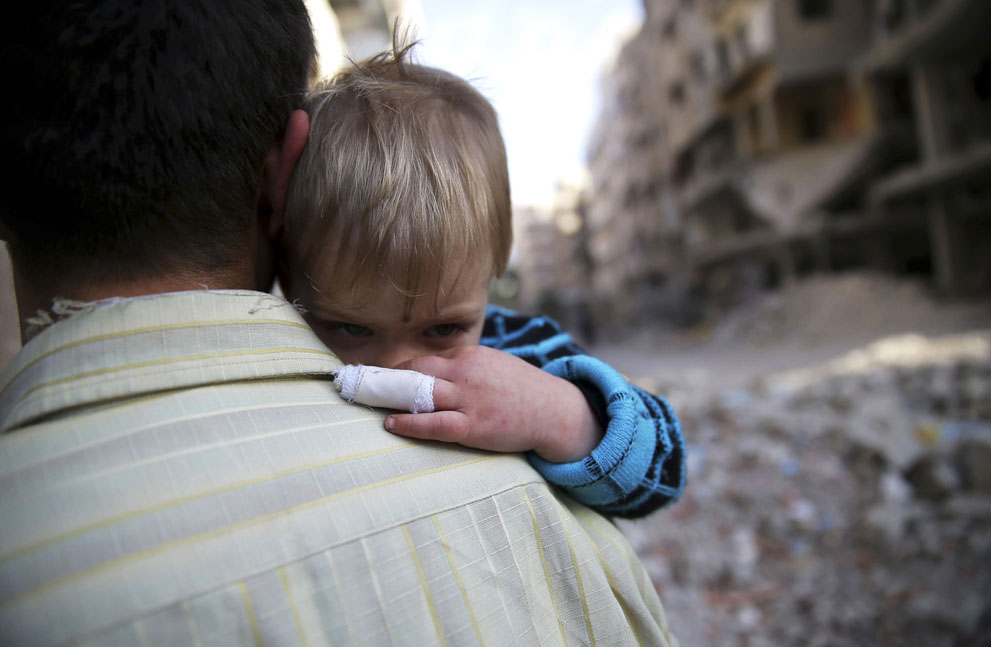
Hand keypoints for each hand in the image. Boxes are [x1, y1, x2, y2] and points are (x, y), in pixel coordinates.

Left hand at [386, 346, 602, 462]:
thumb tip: (432, 373)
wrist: (554, 410)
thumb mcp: (492, 365)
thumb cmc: (520, 389)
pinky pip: (434, 424)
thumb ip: (463, 366)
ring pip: (420, 395)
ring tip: (367, 403)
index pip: (423, 359)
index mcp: (469, 355)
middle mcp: (465, 373)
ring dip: (390, 399)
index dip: (397, 370)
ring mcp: (469, 400)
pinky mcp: (474, 426)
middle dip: (385, 380)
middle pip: (414, 372)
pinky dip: (409, 423)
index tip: (377, 378)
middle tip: (360, 387)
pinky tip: (391, 423)